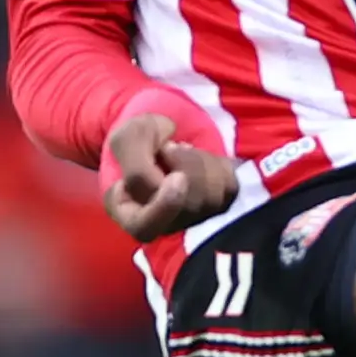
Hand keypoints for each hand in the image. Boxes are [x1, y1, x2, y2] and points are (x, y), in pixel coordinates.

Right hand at [102, 111, 235, 243]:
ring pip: (211, 198)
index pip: (145, 227)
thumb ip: (138, 166)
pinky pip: (228, 187)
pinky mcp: (219, 205)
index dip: (165, 206)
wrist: (166, 130)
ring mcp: (193, 217)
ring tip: (181, 150)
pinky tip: (199, 157)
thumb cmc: (141, 138)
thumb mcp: (127, 140)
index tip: (178, 177)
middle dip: (184, 167)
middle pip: (186, 208)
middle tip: (170, 147)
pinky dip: (216, 163)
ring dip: (199, 162)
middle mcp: (162, 223)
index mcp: (129, 213)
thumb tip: (169, 184)